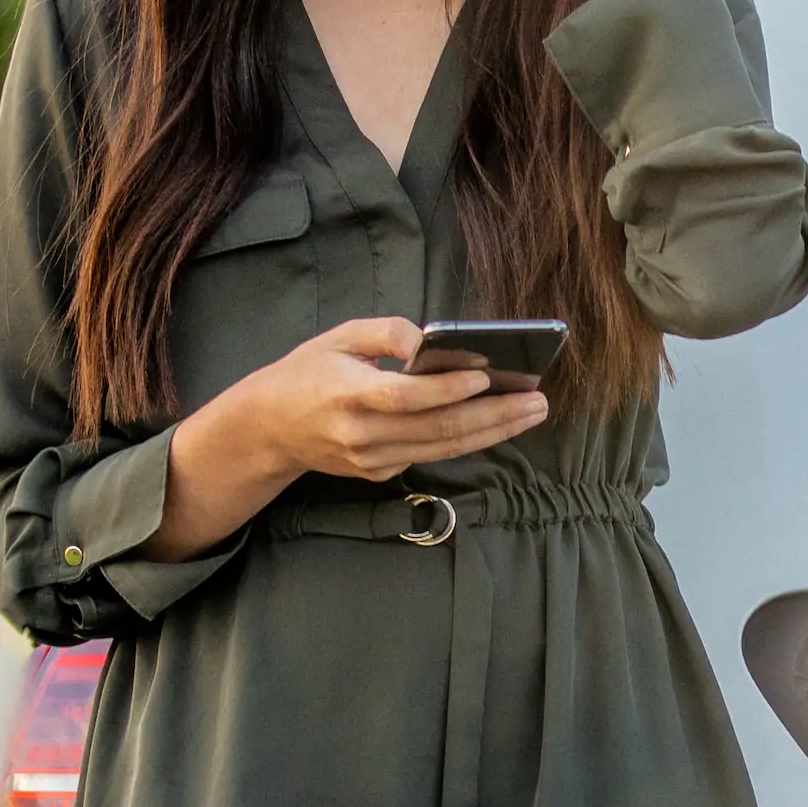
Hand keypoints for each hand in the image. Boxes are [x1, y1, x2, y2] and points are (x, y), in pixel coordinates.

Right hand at [190, 317, 553, 492]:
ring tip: (531, 412)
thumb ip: (386, 333)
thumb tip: (432, 340)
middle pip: (439, 429)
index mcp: (348, 395)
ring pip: (444, 448)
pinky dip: (468, 439)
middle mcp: (362, 435)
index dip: (447, 389)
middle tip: (537, 399)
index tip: (487, 375)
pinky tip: (498, 423)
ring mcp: (372, 460)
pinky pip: (431, 455)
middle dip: (494, 414)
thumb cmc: (307, 372)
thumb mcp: (338, 337)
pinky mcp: (379, 473)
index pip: (406, 397)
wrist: (270, 428)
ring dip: (493, 431)